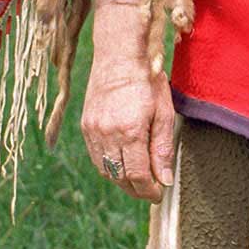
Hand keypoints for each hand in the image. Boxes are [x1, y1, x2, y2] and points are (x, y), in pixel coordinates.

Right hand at [80, 0, 180, 201]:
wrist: (118, 56)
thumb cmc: (147, 80)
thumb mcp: (163, 112)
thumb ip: (162, 148)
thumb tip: (163, 179)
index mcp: (129, 130)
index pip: (137, 175)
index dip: (149, 190)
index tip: (159, 193)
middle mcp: (107, 133)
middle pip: (120, 177)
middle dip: (137, 189)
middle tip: (151, 190)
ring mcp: (92, 131)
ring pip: (106, 171)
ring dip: (122, 181)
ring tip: (139, 180)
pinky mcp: (85, 126)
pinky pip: (96, 157)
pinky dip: (109, 167)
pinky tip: (123, 164)